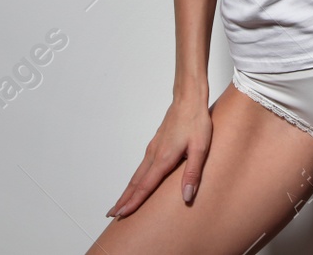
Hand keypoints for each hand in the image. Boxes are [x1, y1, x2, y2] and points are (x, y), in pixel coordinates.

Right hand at [107, 93, 212, 217]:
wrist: (188, 98)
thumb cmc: (196, 121)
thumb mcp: (200, 148)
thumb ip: (192, 173)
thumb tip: (186, 196)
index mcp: (163, 158)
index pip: (145, 186)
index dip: (133, 202)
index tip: (121, 215)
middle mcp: (154, 155)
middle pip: (135, 182)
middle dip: (123, 199)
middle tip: (112, 214)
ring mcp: (153, 148)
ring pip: (137, 174)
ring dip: (127, 190)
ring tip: (120, 202)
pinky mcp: (156, 144)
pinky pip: (142, 166)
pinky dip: (135, 179)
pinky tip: (137, 182)